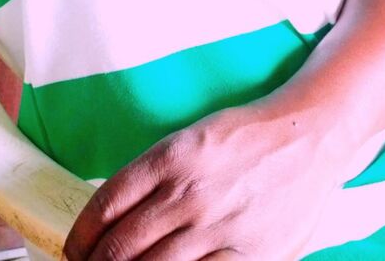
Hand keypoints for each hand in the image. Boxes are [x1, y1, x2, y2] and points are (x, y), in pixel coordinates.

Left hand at [63, 102, 338, 260]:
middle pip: (120, 248)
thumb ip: (155, 175)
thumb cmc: (248, 135)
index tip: (75, 251)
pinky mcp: (247, 256)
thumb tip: (114, 214)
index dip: (80, 238)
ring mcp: (217, 227)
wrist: (308, 136)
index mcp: (170, 157)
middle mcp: (187, 193)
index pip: (104, 207)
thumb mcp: (192, 139)